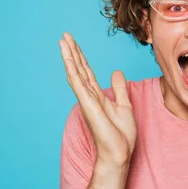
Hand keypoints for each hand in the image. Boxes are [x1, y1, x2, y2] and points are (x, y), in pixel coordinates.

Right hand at [59, 32, 136, 166]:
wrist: (119, 153)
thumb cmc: (121, 135)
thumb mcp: (124, 105)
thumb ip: (119, 88)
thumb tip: (116, 72)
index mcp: (97, 96)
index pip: (87, 72)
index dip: (81, 57)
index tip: (74, 42)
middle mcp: (89, 96)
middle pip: (79, 69)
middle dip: (72, 52)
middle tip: (65, 35)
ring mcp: (87, 100)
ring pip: (76, 73)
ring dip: (69, 56)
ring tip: (62, 41)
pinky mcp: (88, 105)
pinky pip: (78, 84)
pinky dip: (72, 70)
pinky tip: (67, 59)